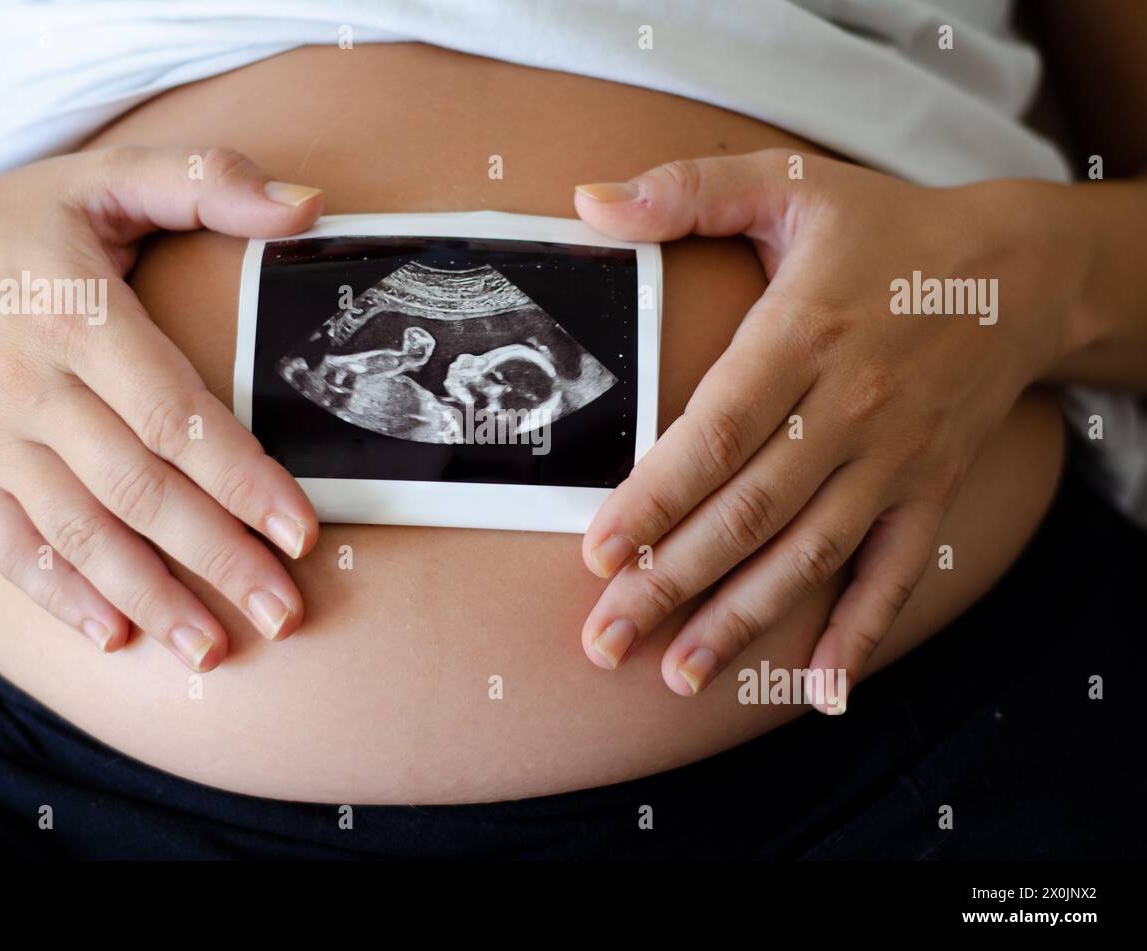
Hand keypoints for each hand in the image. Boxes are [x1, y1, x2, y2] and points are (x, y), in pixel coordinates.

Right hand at [0, 146, 324, 670]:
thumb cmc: (11, 223)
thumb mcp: (103, 179)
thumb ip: (205, 181)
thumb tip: (308, 206)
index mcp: (80, 319)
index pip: (175, 417)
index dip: (242, 479)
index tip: (300, 531)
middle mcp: (34, 390)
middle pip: (139, 492)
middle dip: (216, 559)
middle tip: (284, 612)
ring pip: (79, 534)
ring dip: (150, 597)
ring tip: (214, 650)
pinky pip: (9, 547)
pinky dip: (59, 596)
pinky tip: (113, 635)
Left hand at [572, 150, 1067, 707]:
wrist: (1020, 273)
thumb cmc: (887, 231)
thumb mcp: (789, 185)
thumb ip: (686, 189)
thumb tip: (587, 202)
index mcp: (803, 336)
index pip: (719, 433)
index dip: (658, 497)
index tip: (599, 550)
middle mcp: (850, 410)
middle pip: (750, 512)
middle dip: (671, 582)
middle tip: (606, 640)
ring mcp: (895, 461)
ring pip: (811, 556)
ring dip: (744, 620)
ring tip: (677, 674)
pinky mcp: (929, 492)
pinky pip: (896, 574)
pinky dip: (860, 633)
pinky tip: (820, 691)